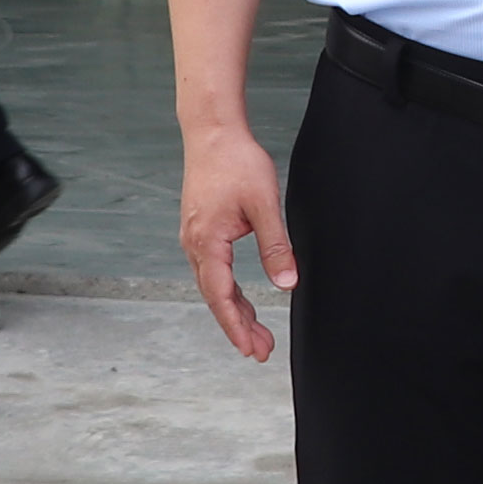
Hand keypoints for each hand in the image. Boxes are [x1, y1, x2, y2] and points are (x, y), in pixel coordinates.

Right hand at [180, 123, 296, 360]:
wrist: (212, 132)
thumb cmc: (237, 162)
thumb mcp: (264, 205)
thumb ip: (276, 246)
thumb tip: (287, 284)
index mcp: (208, 241)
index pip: (220, 295)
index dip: (236, 326)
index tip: (251, 349)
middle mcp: (194, 244)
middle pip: (215, 297)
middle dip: (238, 327)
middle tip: (262, 351)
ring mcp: (194, 238)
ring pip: (214, 286)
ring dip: (234, 311)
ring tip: (258, 334)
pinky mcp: (200, 231)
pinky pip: (213, 271)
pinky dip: (228, 291)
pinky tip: (242, 301)